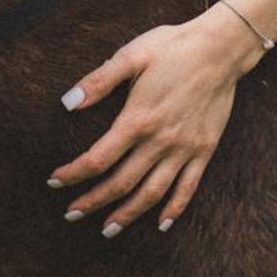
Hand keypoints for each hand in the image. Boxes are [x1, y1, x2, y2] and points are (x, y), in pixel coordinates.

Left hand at [49, 4, 261, 235]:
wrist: (221, 49)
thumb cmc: (172, 47)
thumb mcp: (131, 56)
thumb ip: (98, 81)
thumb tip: (67, 103)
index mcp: (137, 119)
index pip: (98, 159)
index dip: (73, 174)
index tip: (54, 181)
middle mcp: (160, 141)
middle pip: (120, 183)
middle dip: (93, 202)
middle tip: (71, 214)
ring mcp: (184, 149)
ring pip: (152, 193)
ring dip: (127, 215)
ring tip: (107, 229)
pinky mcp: (204, 150)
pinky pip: (188, 188)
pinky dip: (174, 209)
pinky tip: (161, 224)